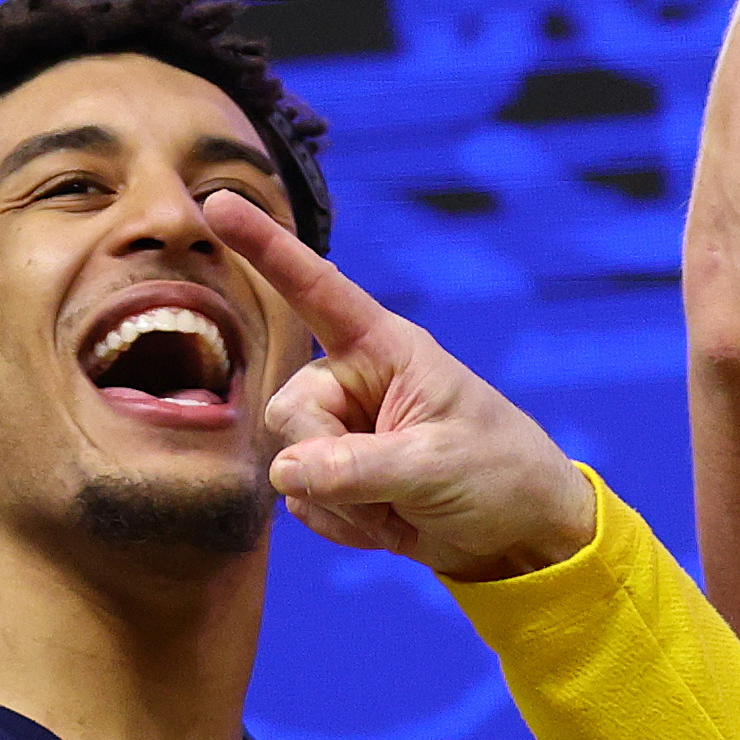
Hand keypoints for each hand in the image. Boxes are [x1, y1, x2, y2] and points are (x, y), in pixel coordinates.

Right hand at [221, 196, 597, 582]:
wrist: (521, 536)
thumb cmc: (498, 475)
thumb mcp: (436, 467)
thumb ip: (357, 467)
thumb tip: (284, 471)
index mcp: (386, 348)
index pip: (316, 290)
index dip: (265, 247)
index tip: (219, 203)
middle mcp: (353, 380)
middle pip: (288, 412)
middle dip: (326, 461)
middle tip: (390, 487)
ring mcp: (341, 431)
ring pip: (290, 465)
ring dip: (341, 502)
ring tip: (403, 504)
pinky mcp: (335, 478)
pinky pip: (302, 502)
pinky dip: (342, 524)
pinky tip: (390, 523)